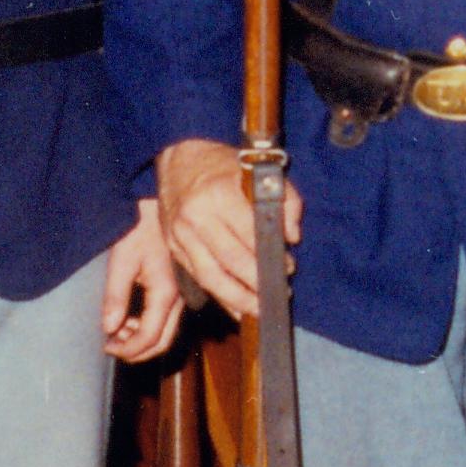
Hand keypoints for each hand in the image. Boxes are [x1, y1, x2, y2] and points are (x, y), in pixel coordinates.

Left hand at [101, 198, 182, 361]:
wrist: (156, 204)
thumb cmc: (139, 227)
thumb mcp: (122, 260)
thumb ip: (116, 296)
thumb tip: (109, 328)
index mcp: (165, 293)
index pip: (149, 338)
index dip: (127, 349)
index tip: (106, 346)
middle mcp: (177, 298)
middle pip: (163, 341)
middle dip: (137, 351)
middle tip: (111, 346)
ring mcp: (180, 294)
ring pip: (166, 332)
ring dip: (142, 339)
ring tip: (116, 332)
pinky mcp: (176, 288)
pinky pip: (166, 319)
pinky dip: (148, 327)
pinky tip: (130, 318)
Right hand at [155, 136, 298, 322]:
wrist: (180, 157)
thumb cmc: (224, 165)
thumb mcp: (258, 170)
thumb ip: (284, 200)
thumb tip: (292, 236)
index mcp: (218, 195)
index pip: (249, 234)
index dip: (271, 256)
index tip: (288, 267)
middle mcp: (196, 217)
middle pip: (230, 261)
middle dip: (257, 283)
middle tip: (279, 292)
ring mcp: (180, 235)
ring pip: (210, 277)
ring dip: (237, 298)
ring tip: (260, 309)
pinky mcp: (173, 247)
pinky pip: (197, 278)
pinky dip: (219, 296)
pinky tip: (237, 308)